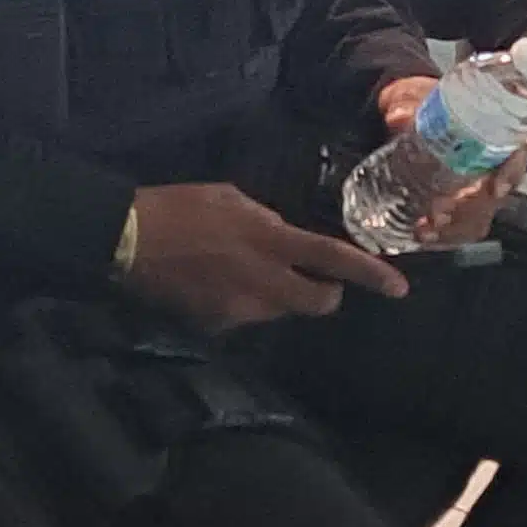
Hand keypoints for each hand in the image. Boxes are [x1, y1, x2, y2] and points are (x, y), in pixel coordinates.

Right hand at [121, 181, 407, 330]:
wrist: (128, 240)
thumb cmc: (180, 208)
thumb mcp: (233, 200)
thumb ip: (268, 223)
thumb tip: (286, 238)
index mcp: (270, 241)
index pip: (332, 261)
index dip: (369, 275)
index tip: (398, 288)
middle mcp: (264, 282)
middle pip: (318, 303)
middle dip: (325, 294)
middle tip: (313, 278)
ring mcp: (241, 310)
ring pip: (280, 310)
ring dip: (277, 294)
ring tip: (241, 270)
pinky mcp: (218, 326)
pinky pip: (246, 317)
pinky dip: (243, 303)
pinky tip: (216, 284)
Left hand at [376, 72, 526, 251]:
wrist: (408, 116)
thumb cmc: (424, 103)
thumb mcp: (415, 95)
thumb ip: (406, 102)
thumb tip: (396, 115)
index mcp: (493, 134)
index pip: (517, 154)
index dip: (511, 173)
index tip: (495, 188)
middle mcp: (490, 166)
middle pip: (494, 195)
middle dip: (470, 209)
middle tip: (441, 211)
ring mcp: (475, 190)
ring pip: (479, 217)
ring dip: (454, 228)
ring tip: (425, 229)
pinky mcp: (458, 206)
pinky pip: (460, 228)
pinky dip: (442, 236)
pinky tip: (420, 234)